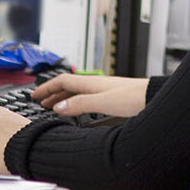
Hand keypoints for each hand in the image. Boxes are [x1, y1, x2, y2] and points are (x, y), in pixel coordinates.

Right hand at [31, 73, 149, 118]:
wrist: (156, 97)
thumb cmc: (134, 97)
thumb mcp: (103, 102)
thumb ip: (80, 104)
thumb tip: (58, 106)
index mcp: (92, 83)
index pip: (63, 81)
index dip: (47, 87)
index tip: (33, 94)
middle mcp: (97, 84)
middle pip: (69, 86)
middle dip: (53, 93)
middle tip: (40, 103)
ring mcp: (104, 89)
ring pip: (78, 91)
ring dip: (64, 98)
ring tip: (54, 107)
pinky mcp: (113, 96)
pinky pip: (87, 97)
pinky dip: (77, 102)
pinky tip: (79, 109)